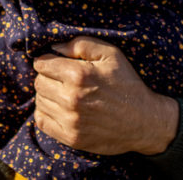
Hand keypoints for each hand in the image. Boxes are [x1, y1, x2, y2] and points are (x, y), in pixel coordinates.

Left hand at [33, 36, 178, 155]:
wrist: (144, 121)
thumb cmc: (127, 83)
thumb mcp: (111, 54)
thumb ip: (81, 44)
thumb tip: (54, 47)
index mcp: (79, 75)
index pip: (42, 64)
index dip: (47, 60)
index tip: (55, 62)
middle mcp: (71, 99)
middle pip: (38, 82)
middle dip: (46, 76)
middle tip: (61, 78)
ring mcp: (70, 121)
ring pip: (39, 101)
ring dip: (47, 95)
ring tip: (64, 93)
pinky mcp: (71, 138)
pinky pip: (41, 122)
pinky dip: (45, 113)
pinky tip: (59, 108)